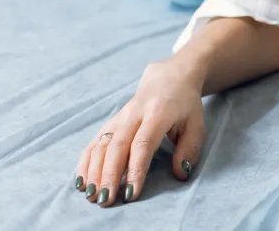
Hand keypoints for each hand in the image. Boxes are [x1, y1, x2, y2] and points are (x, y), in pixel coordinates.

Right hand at [74, 60, 204, 207]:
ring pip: (101, 145)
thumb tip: (180, 173)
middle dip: (109, 175)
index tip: (131, 193)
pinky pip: (93, 143)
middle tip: (106, 199)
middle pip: (117, 147)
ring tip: (91, 195)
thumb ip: (190, 148)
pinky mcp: (109, 123)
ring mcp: (119, 118)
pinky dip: (84, 163)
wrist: (168, 79)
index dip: (135, 169)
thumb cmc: (185, 106)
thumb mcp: (196, 124)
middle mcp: (134, 114)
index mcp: (158, 113)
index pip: (143, 144)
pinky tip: (81, 182)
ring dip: (93, 172)